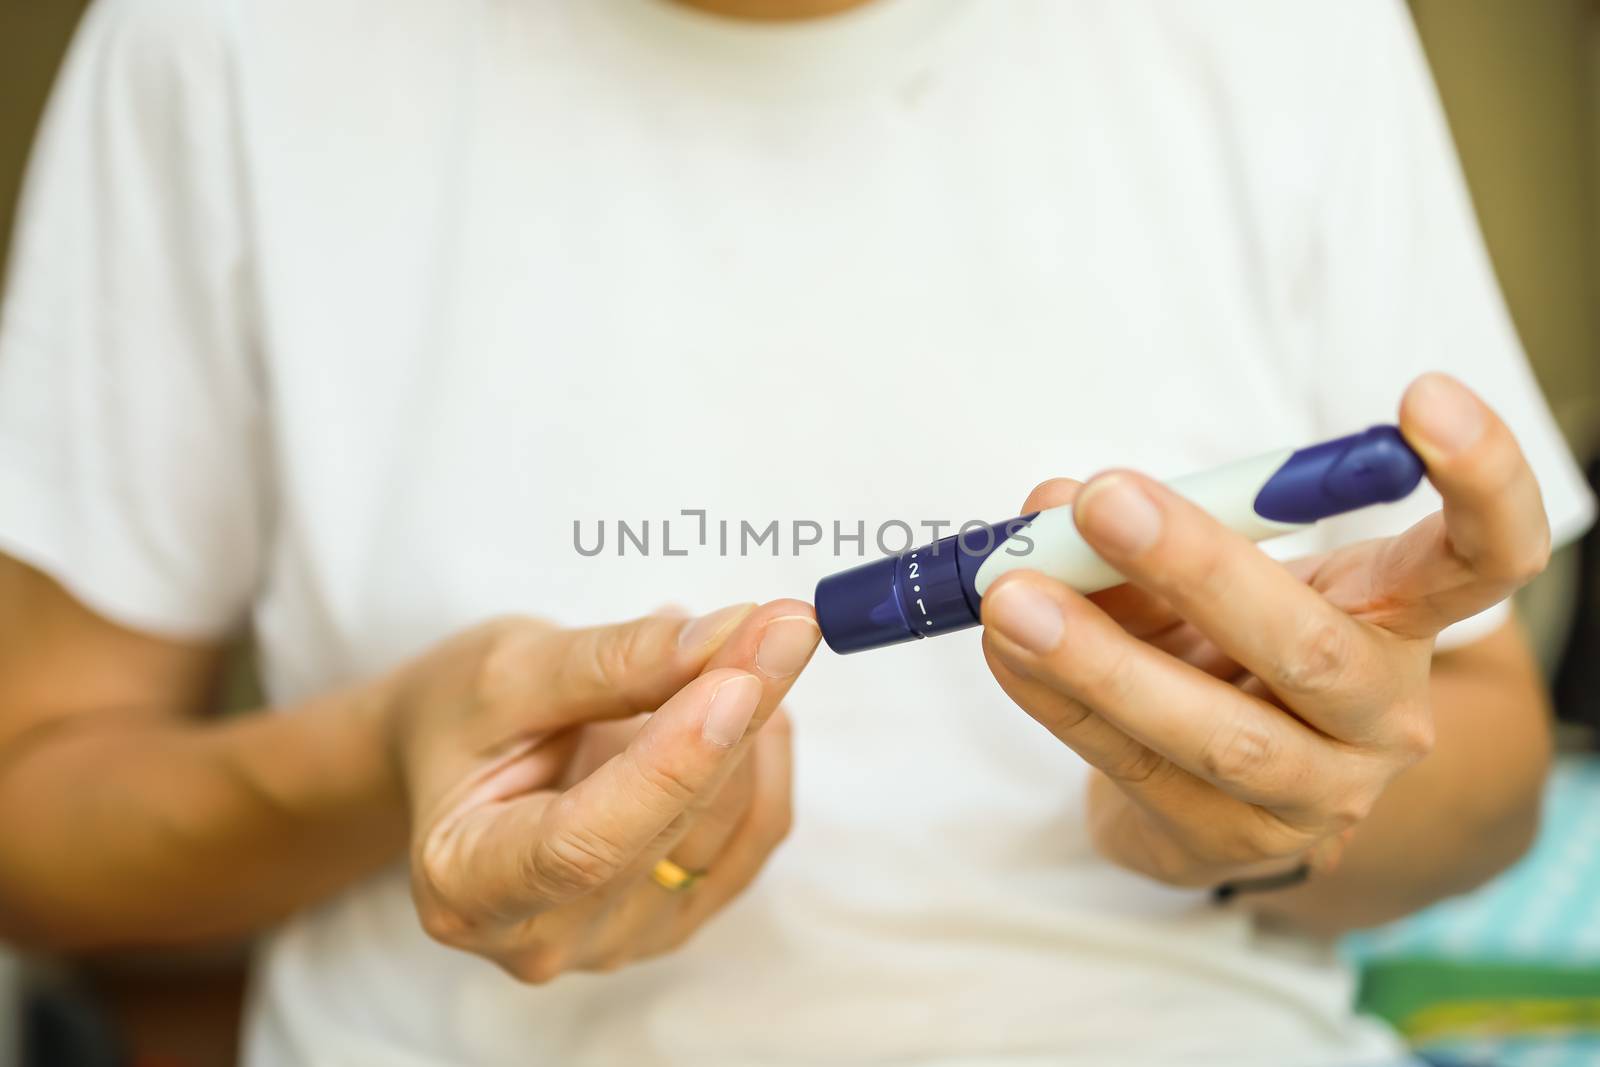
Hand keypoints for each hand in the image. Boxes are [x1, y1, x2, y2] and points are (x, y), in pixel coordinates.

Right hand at [381, 600, 819, 981]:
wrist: (449, 764)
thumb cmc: (453, 717)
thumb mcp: (506, 669)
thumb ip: (612, 661)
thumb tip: (727, 636)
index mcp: (466, 887)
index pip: (584, 845)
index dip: (671, 765)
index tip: (737, 678)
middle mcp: (542, 940)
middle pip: (670, 828)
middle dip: (737, 713)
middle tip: (784, 621)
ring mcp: (616, 942)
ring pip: (727, 830)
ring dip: (752, 725)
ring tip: (722, 644)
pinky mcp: (673, 922)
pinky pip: (753, 838)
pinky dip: (761, 758)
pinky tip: (740, 696)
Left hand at [981, 374, 1550, 886]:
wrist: (1214, 788)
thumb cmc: (1224, 645)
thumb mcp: (1203, 571)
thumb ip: (1143, 525)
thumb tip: (1055, 500)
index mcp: (1401, 616)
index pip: (1485, 555)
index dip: (1483, 480)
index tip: (1422, 397)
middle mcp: (1381, 711)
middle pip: (1314, 646)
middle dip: (1200, 568)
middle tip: (1105, 500)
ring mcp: (1316, 792)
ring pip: (1221, 734)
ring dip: (1103, 661)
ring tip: (1014, 598)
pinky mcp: (1230, 842)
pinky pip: (1134, 766)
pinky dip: (1059, 700)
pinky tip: (1005, 651)